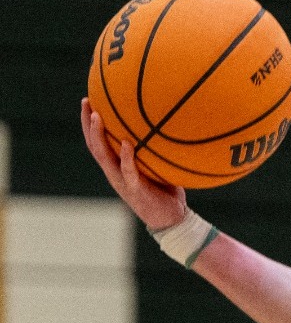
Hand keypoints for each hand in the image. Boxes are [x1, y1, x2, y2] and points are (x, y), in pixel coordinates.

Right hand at [80, 97, 187, 230]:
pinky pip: (128, 171)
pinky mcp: (136, 190)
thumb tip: (167, 125)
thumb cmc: (166, 192)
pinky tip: (125, 143)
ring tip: (98, 116)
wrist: (172, 220)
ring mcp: (123, 182)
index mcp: (117, 167)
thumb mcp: (158, 167)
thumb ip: (155, 151)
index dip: (91, 124)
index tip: (89, 101)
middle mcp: (115, 173)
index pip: (98, 143)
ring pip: (104, 157)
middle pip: (94, 145)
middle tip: (86, 102)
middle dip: (88, 123)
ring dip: (99, 136)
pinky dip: (126, 157)